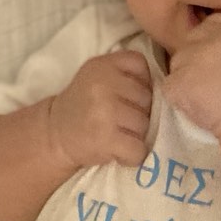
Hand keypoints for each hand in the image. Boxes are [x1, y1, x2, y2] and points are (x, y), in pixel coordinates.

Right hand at [49, 51, 152, 167]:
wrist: (54, 134)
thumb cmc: (84, 106)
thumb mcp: (98, 77)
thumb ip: (126, 75)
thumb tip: (166, 89)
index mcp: (102, 64)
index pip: (140, 65)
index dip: (140, 83)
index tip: (124, 96)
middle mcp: (103, 84)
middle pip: (147, 98)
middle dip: (139, 112)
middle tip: (118, 119)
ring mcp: (105, 111)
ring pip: (146, 125)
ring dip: (135, 135)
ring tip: (115, 134)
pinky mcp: (106, 138)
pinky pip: (139, 149)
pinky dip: (132, 155)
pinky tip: (117, 150)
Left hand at [164, 13, 220, 135]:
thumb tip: (212, 41)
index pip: (212, 23)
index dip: (211, 42)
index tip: (217, 62)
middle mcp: (213, 35)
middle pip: (191, 40)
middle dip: (196, 59)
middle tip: (211, 82)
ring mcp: (192, 56)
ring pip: (178, 62)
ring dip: (186, 77)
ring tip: (206, 96)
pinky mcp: (177, 79)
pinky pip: (171, 85)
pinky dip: (180, 97)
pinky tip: (198, 106)